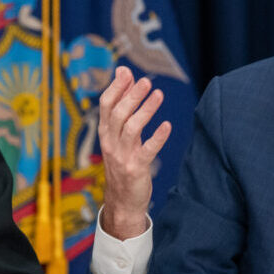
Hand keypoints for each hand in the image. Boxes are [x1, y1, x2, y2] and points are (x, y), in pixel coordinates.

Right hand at [97, 66, 171, 239]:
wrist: (122, 201)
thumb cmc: (123, 161)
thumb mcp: (119, 135)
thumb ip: (123, 106)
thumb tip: (124, 73)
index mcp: (105, 133)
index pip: (106, 105)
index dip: (116, 88)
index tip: (127, 72)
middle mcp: (110, 143)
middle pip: (118, 114)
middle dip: (131, 96)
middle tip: (146, 81)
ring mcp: (122, 156)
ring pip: (131, 129)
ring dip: (145, 111)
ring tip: (158, 95)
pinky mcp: (136, 169)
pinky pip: (147, 151)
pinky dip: (157, 137)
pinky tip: (167, 125)